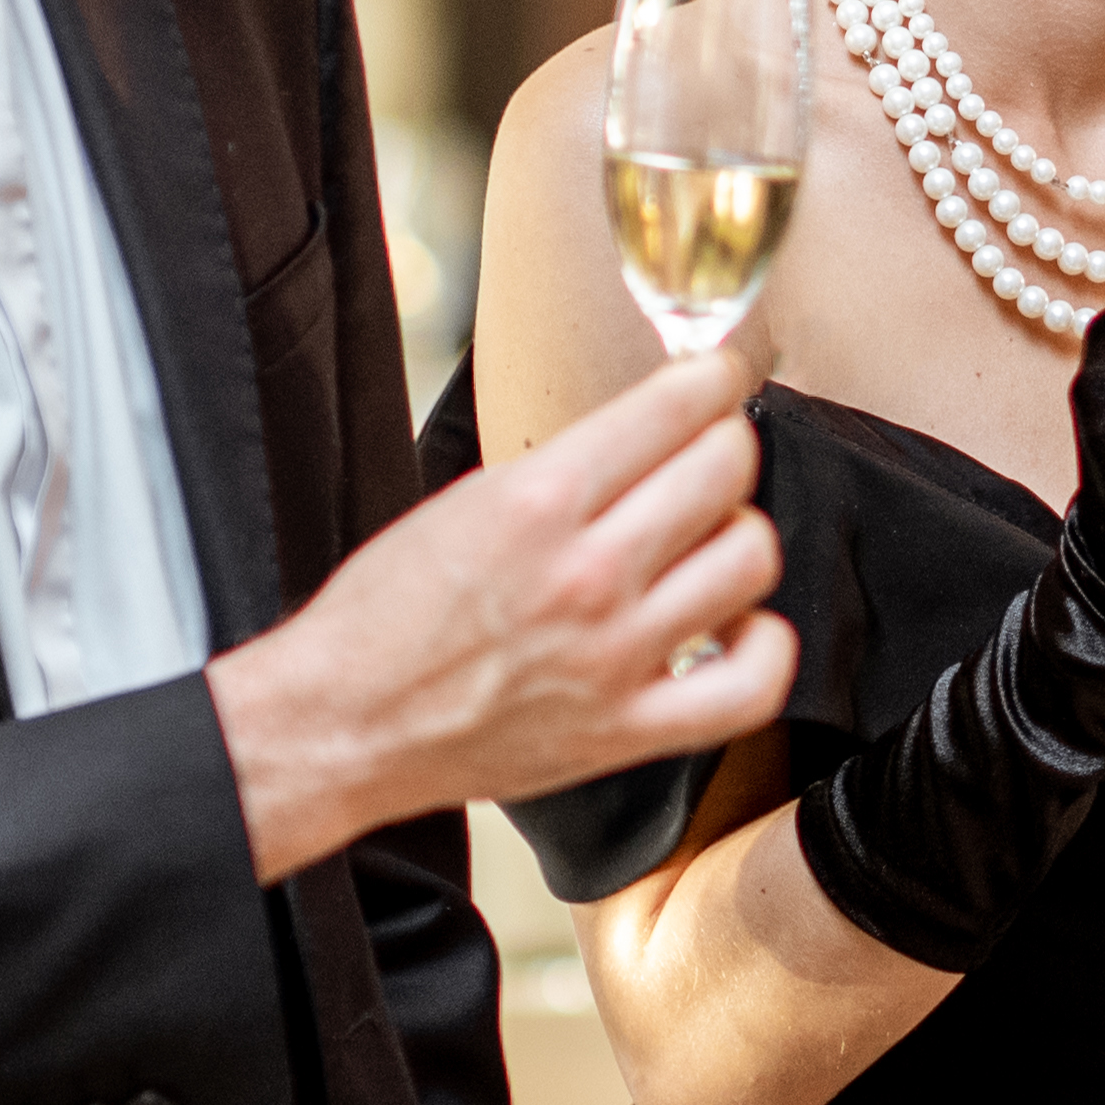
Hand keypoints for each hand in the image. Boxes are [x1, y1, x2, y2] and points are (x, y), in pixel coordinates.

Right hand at [208, 346, 783, 880]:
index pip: (674, 407)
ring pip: (749, 560)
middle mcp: (587, 574)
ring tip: (710, 542)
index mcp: (537, 503)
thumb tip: (647, 440)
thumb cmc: (383, 620)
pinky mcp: (629, 728)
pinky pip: (753, 683)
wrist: (340, 724)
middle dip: (726, 443)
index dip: (714, 377)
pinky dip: (765, 647)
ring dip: (740, 536)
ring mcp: (616, 654)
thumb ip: (564, 474)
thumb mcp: (464, 504)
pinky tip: (737, 627)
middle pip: (726, 470)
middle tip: (712, 451)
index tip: (722, 375)